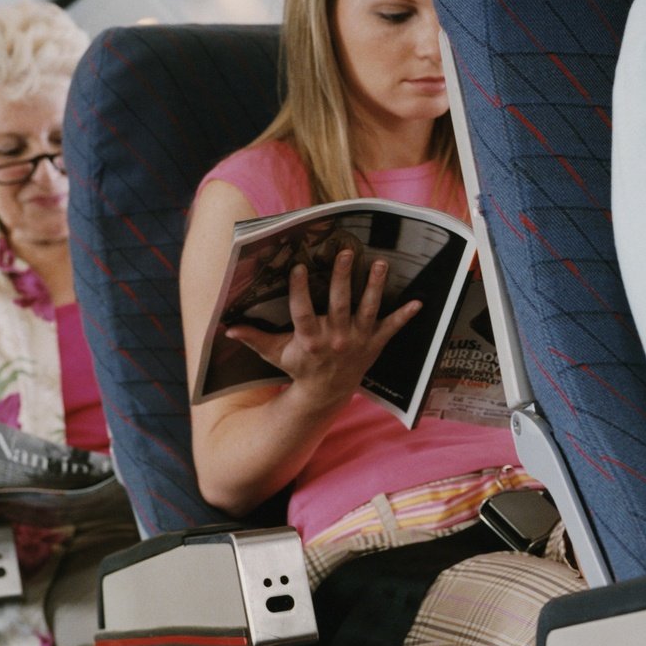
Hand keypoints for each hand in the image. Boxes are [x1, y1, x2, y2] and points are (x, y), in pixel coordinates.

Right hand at [225, 248, 422, 416]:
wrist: (326, 393)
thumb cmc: (300, 367)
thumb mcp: (275, 354)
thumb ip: (254, 338)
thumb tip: (226, 327)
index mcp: (310, 339)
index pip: (302, 311)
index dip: (299, 290)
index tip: (298, 267)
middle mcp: (336, 338)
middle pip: (340, 304)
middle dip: (342, 277)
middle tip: (346, 252)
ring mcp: (358, 340)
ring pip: (368, 309)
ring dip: (375, 286)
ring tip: (380, 263)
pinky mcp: (375, 343)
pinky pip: (392, 328)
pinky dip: (405, 316)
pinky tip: (418, 302)